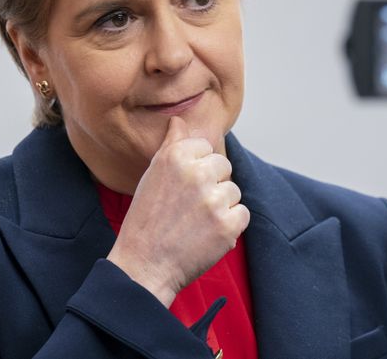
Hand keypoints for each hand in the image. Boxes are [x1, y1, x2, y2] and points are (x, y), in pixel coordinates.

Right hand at [106, 116, 250, 306]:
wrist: (143, 266)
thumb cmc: (146, 219)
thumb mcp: (153, 175)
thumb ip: (171, 145)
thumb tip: (179, 120)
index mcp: (176, 157)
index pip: (206, 148)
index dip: (196, 169)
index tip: (181, 188)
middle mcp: (196, 174)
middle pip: (224, 167)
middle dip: (211, 185)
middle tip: (188, 207)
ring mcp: (213, 200)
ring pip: (233, 191)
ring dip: (221, 207)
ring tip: (195, 223)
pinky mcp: (227, 225)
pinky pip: (243, 214)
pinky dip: (230, 226)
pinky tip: (207, 234)